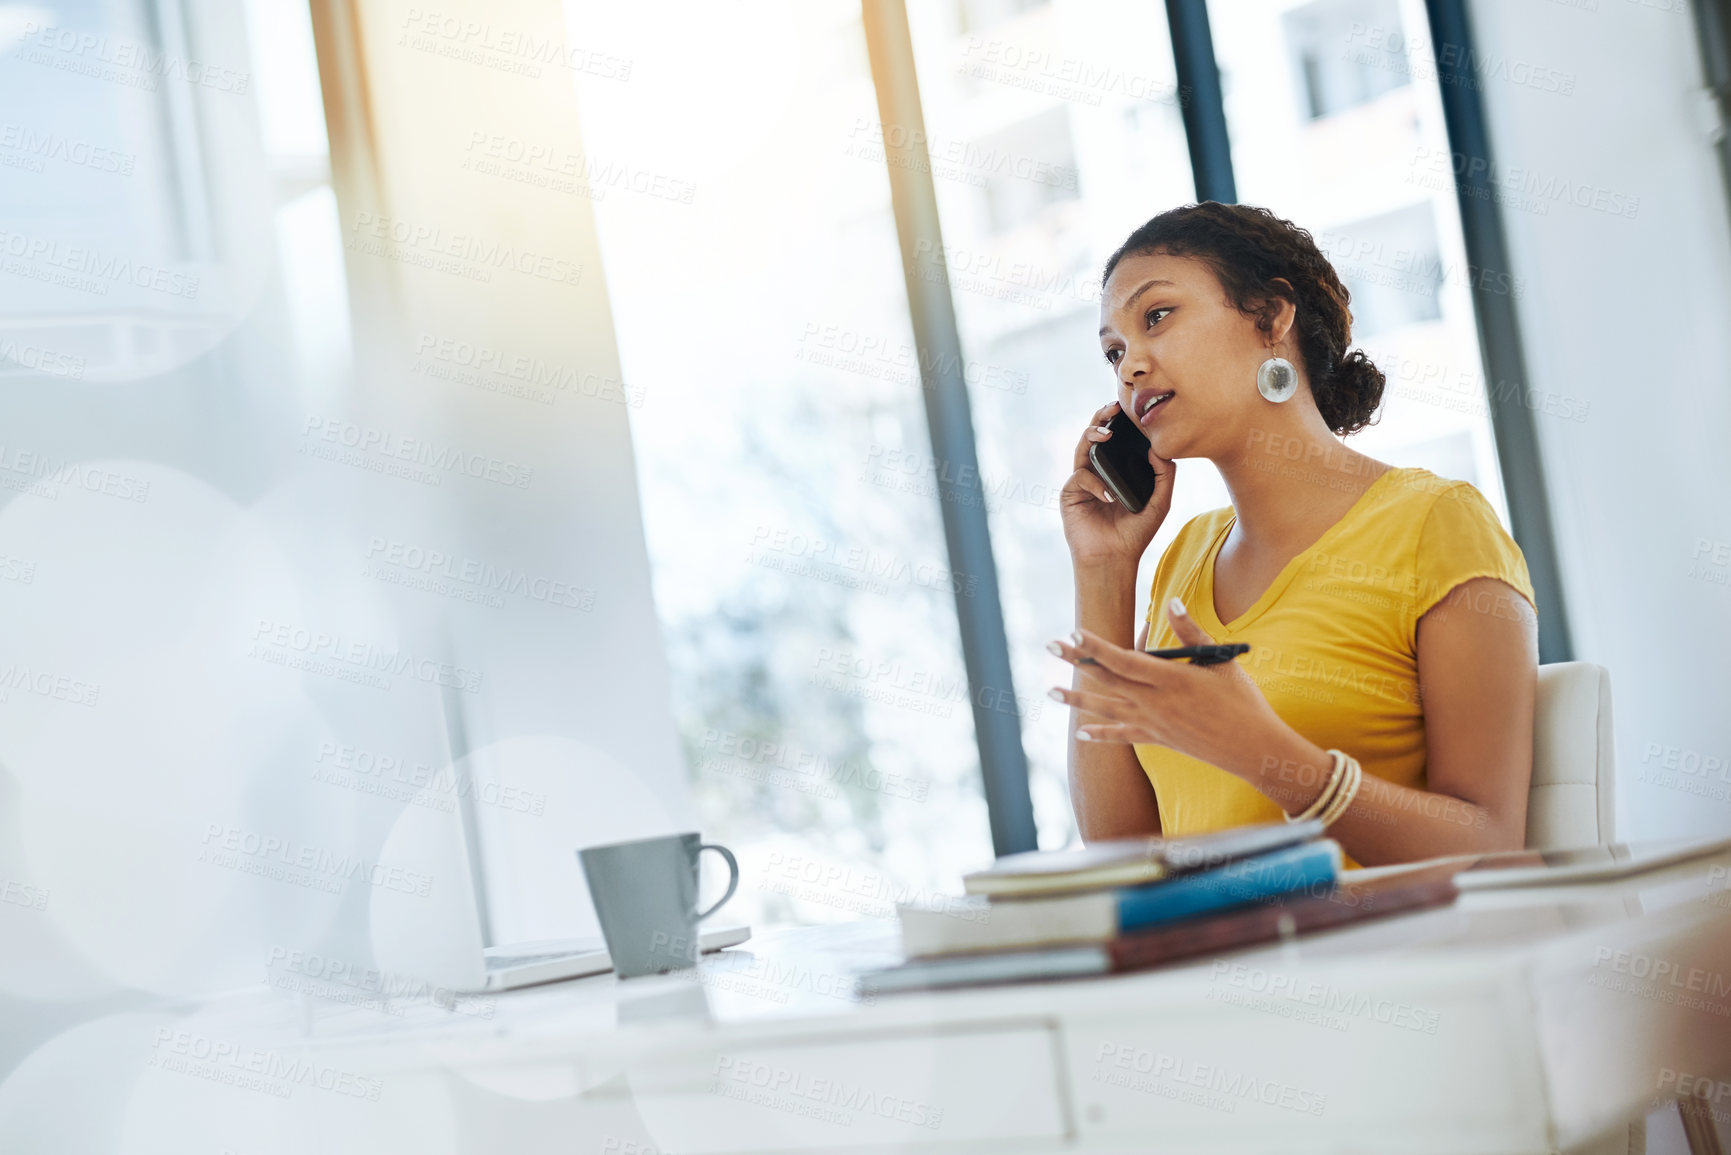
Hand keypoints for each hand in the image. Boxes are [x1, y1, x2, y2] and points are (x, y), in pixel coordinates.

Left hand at [1047, 598, 1289, 779]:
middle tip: (1049, 647)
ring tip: (1049, 692)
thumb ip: (1191, 632)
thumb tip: (1171, 602)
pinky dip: (1102, 734)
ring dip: (1076, 700)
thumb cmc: (1242, 700)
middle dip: (1077, 662)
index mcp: (1171, 679)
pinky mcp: (1158, 738)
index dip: (1096, 647)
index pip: (1123, 660)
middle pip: (1107, 680)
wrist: (1253, 748)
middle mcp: (1156, 702)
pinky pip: (1123, 735)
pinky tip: (1081, 734)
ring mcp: (1154, 723)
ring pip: (1107, 709)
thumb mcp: (1220, 660)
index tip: (1073, 632)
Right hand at [1059, 400, 1174, 570]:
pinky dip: (1095, 483)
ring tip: (1106, 433)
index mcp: (1117, 471)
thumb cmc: (1135, 533)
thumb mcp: (1160, 502)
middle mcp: (1098, 471)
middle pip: (1095, 435)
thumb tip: (1159, 448)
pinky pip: (1080, 476)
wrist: (1114, 558)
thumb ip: (1164, 475)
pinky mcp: (1070, 493)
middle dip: (1101, 417)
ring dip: (1092, 434)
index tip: (1130, 408)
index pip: (1117, 440)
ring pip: (1083, 447)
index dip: (1120, 422)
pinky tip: (1109, 497)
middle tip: (1112, 407)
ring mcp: (1083, 481)